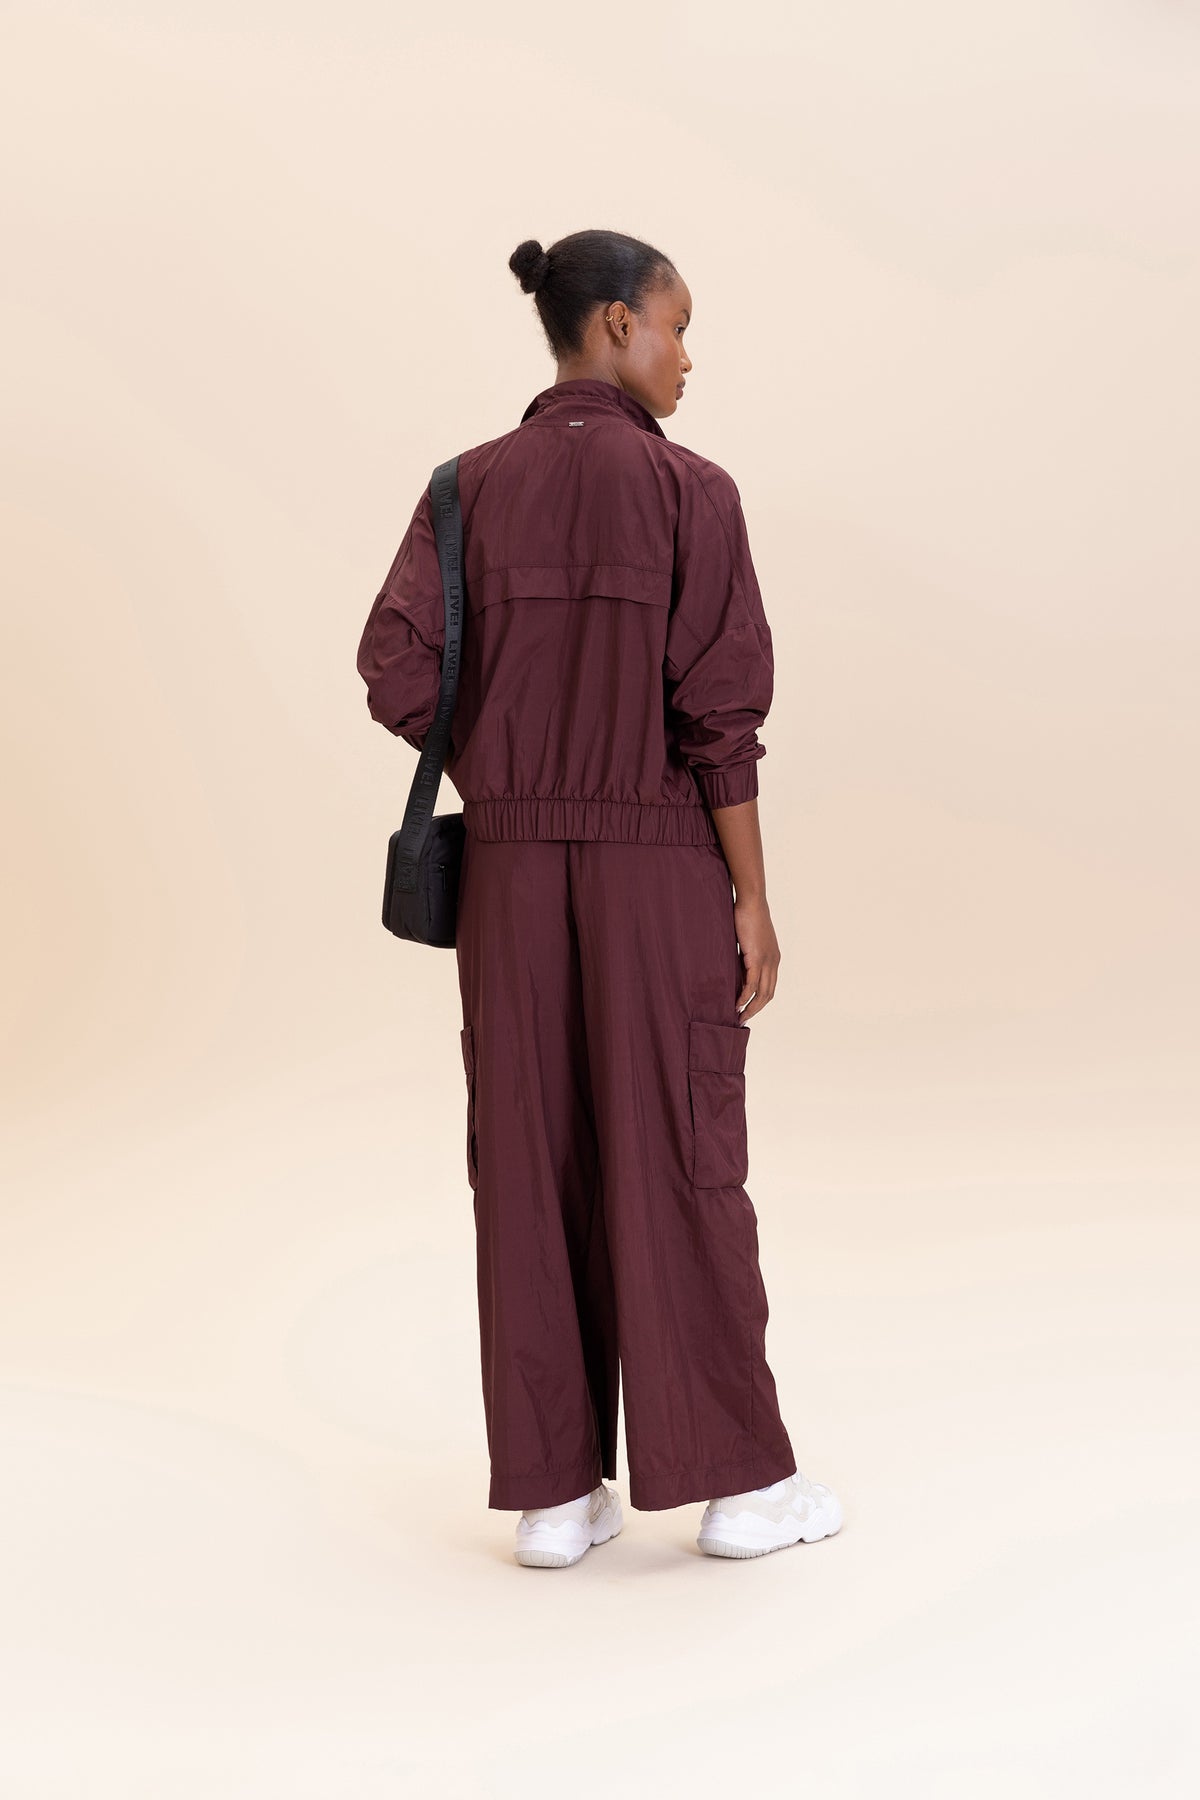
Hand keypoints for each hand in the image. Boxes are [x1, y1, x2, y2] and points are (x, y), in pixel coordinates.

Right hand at [733, 894, 779, 1021]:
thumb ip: (746, 954)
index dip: (760, 1000)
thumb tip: (735, 964)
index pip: (770, 986)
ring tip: (739, 1016)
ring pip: (762, 993)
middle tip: (743, 1019)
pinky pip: (751, 984)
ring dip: (751, 1007)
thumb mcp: (749, 939)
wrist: (751, 901)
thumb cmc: (747, 915)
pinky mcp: (757, 958)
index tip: (748, 1009)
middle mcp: (774, 962)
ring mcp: (767, 961)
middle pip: (768, 994)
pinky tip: (736, 1003)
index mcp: (773, 958)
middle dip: (756, 1009)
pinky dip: (744, 996)